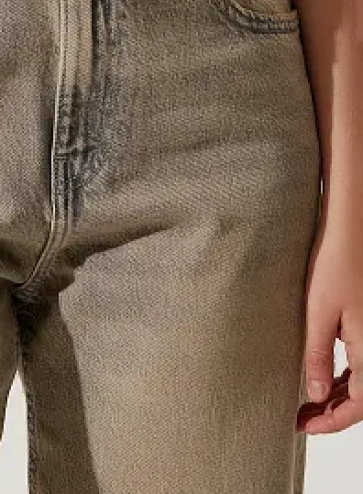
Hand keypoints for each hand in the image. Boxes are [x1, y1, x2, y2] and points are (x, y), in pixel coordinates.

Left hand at [297, 198, 360, 433]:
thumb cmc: (336, 265)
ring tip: (306, 401)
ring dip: (337, 395)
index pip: (358, 405)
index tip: (306, 427)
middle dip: (333, 412)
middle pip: (362, 397)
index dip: (333, 422)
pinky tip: (321, 377)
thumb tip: (314, 395)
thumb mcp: (319, 313)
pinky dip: (342, 376)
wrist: (350, 232)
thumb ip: (317, 355)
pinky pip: (359, 362)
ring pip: (361, 380)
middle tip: (301, 418)